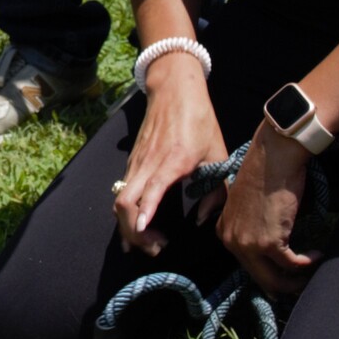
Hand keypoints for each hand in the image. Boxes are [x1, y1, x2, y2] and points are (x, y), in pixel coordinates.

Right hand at [112, 64, 227, 253]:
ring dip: (129, 226)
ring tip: (148, 244)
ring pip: (120, 200)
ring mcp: (137, 163)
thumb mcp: (218, 153)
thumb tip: (203, 219)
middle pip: (125, 203)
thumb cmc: (199, 120)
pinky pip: (122, 193)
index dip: (145, 212)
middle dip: (134, 232)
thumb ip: (217, 190)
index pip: (151, 189)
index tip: (145, 232)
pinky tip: (137, 229)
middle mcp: (149, 163)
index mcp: (174, 160)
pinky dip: (126, 214)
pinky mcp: (133, 163)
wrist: (174, 89)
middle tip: (155, 248)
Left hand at [216, 123, 319, 297]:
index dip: (268, 275)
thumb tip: (277, 251)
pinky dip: (307, 263)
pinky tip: (317, 254)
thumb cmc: (267, 172)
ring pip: (275, 279)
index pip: (246, 265)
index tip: (285, 277)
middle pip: (259, 278)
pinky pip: (292, 265)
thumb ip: (254, 226)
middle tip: (301, 285)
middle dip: (282, 286)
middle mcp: (231, 241)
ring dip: (297, 280)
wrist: (274, 156)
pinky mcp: (269, 242)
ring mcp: (248, 244)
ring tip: (312, 270)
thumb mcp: (248, 203)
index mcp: (224, 231)